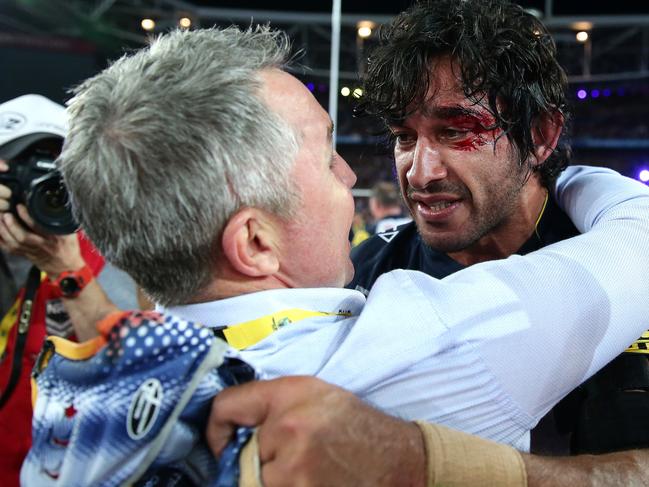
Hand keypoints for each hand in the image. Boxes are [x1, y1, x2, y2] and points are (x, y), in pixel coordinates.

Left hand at [0, 160, 83, 275]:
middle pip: (23, 237)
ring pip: (14, 243)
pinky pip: (10, 249)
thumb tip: (57, 202)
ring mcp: (33, 251)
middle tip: (5, 214)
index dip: (27, 217)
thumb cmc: (68, 247)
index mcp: (56, 238)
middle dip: (12, 225)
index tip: (20, 206)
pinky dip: (1, 240)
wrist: (66, 267)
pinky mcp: (25, 255)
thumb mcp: (70, 231)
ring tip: (0, 219)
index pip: (40, 227)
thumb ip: (63, 220)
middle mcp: (43, 245)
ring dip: (4, 231)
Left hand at [207, 376, 425, 486]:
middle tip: (294, 457)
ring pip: (257, 481)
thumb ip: (270, 406)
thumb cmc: (353, 426)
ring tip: (309, 470)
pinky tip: (315, 479)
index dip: (216, 429)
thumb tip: (228, 433)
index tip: (223, 443)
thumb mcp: (313, 395)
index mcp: (290, 394)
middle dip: (260, 460)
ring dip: (275, 480)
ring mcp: (295, 467)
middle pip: (242, 455)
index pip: (225, 407)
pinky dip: (288, 486)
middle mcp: (289, 426)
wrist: (396, 458)